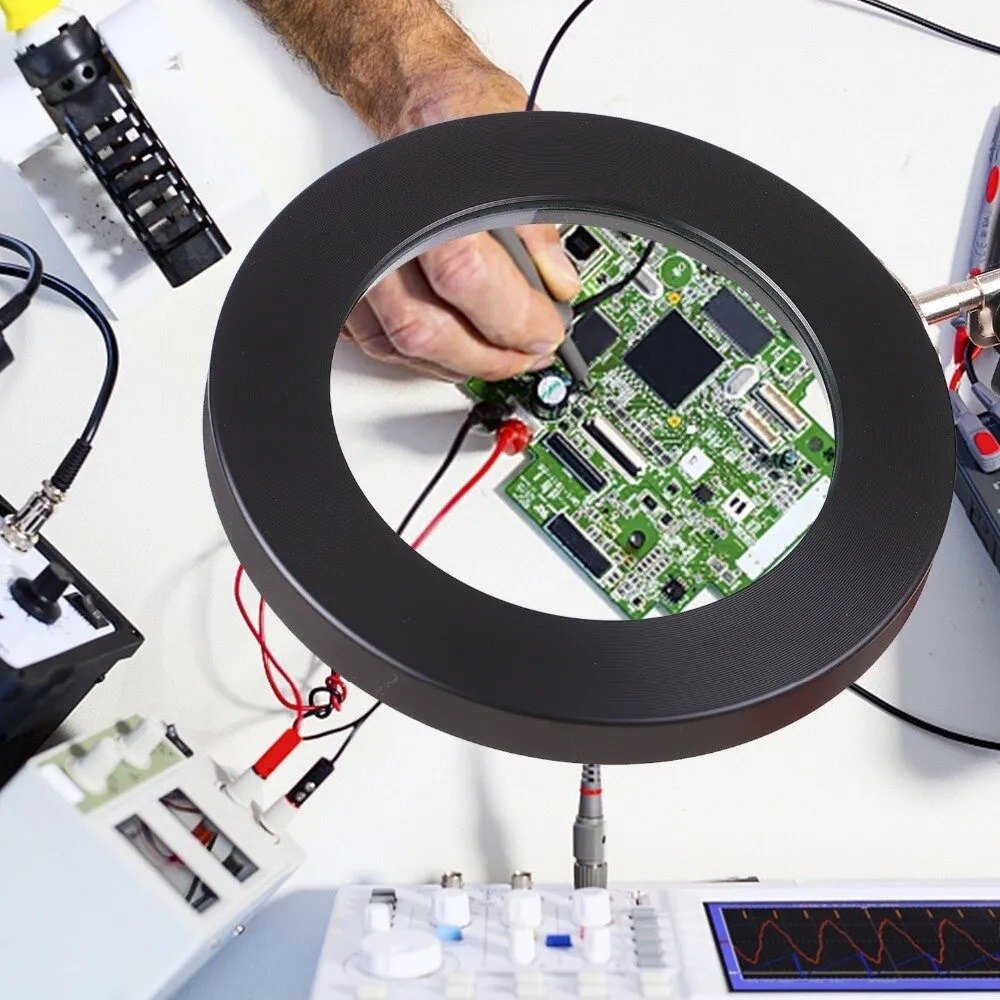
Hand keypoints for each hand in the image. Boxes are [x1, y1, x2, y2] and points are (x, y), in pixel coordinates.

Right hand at [344, 66, 579, 381]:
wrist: (415, 105)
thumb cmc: (459, 118)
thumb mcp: (516, 155)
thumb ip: (537, 228)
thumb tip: (559, 284)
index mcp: (425, 198)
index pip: (466, 280)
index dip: (513, 320)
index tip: (547, 333)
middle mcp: (383, 232)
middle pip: (427, 329)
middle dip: (489, 357)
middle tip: (530, 354)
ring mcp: (360, 260)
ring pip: (400, 345)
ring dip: (459, 364)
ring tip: (502, 358)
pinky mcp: (351, 280)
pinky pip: (378, 343)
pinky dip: (422, 358)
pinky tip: (457, 352)